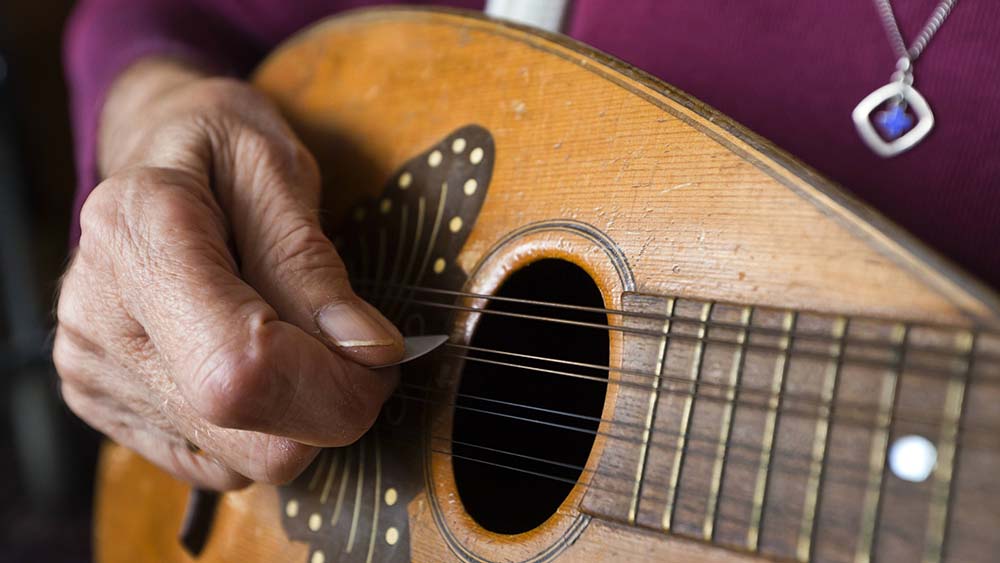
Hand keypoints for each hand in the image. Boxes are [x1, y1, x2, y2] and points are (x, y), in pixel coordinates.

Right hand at [53, 59, 403, 489]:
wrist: (151, 151)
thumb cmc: (219, 148)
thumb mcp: (277, 171)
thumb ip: (315, 265)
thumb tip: (371, 353)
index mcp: (137, 236)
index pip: (242, 370)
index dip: (334, 388)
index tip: (380, 357)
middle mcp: (97, 317)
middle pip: (242, 432)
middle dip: (328, 409)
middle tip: (353, 352)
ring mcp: (92, 370)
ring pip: (236, 461)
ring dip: (296, 417)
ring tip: (292, 339)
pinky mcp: (104, 406)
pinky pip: (215, 464)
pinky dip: (259, 428)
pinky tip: (252, 361)